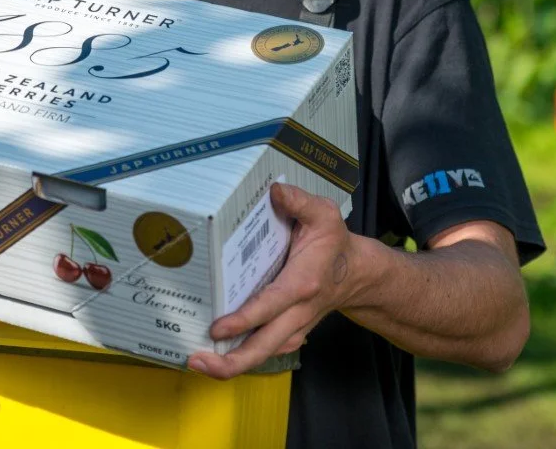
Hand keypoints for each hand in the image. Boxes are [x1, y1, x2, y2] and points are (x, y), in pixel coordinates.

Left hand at [188, 183, 358, 378]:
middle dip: (232, 361)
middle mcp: (297, 311)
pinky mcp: (289, 332)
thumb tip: (274, 191)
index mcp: (302, 283)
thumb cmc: (334, 243)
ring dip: (232, 363)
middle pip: (265, 346)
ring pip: (264, 353)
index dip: (243, 320)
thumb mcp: (324, 214)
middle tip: (198, 362)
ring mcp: (294, 326)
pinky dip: (243, 356)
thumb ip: (299, 201)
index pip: (270, 305)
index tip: (217, 328)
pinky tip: (218, 355)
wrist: (357, 273)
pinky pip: (266, 350)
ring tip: (199, 363)